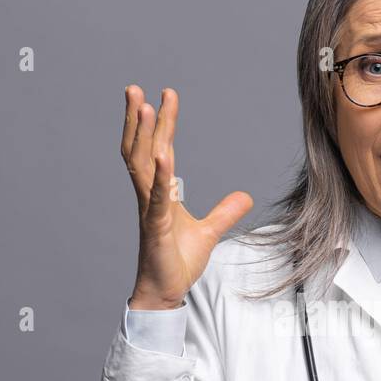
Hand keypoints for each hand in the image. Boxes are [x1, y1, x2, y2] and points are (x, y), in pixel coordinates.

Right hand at [122, 85, 253, 308]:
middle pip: (141, 149)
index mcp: (160, 194)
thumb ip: (225, 212)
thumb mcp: (209, 233)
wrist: (165, 292)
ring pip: (141, 166)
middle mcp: (149, 197)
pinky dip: (161, 175)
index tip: (164, 96)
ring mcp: (150, 210)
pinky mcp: (156, 227)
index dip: (161, 124)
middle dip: (138, 119)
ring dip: (141, 135)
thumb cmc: (176, 262)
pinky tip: (164, 154)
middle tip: (135, 88)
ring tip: (142, 106)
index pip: (159, 150)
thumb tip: (245, 196)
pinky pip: (158, 197)